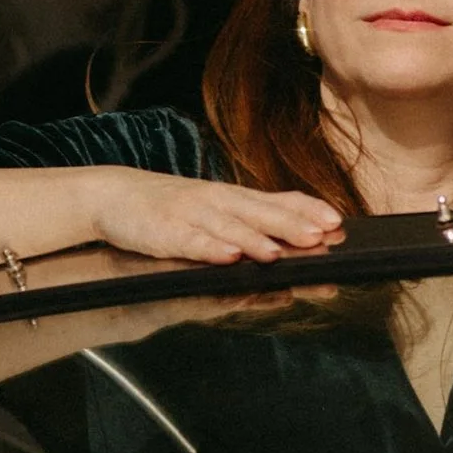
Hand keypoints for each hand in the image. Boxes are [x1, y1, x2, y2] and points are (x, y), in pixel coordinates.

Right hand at [80, 168, 342, 268]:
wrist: (115, 195)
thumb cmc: (172, 207)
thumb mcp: (218, 206)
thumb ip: (257, 217)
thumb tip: (304, 230)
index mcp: (234, 198)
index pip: (278, 200)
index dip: (308, 211)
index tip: (337, 223)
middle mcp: (218, 202)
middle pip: (260, 213)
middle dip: (292, 226)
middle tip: (321, 237)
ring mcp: (191, 215)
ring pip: (229, 228)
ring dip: (255, 240)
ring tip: (277, 252)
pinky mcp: (165, 232)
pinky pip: (191, 242)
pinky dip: (210, 249)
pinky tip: (228, 257)